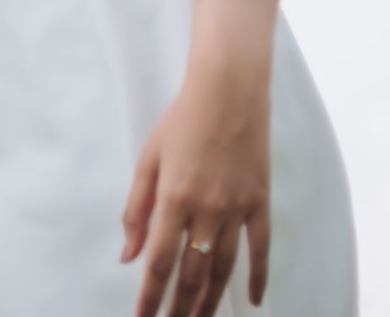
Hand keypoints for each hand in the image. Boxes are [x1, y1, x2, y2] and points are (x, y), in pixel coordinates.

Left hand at [121, 64, 271, 316]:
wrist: (228, 93)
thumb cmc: (181, 122)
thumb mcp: (148, 159)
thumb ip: (136, 209)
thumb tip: (129, 255)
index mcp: (173, 198)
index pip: (159, 261)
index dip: (151, 295)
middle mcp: (206, 209)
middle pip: (192, 272)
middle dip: (180, 306)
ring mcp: (237, 208)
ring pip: (224, 268)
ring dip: (211, 300)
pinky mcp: (261, 203)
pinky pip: (261, 249)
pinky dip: (258, 277)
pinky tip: (252, 301)